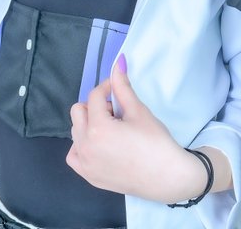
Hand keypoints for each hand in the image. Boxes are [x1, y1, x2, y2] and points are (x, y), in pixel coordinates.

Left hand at [66, 59, 207, 203]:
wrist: (166, 177)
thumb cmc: (155, 142)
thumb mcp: (139, 111)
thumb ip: (123, 87)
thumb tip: (118, 63)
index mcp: (98, 128)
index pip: (95, 96)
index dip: (107, 87)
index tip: (118, 88)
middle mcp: (85, 146)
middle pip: (78, 111)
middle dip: (96, 106)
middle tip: (117, 112)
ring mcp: (84, 163)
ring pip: (76, 131)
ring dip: (90, 124)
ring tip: (113, 129)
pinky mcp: (88, 175)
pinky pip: (74, 154)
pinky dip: (83, 145)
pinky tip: (101, 145)